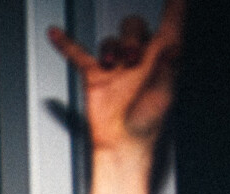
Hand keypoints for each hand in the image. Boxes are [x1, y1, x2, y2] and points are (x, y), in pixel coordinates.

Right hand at [49, 0, 184, 158]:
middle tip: (131, 58)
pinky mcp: (95, 77)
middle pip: (133, 26)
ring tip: (111, 65)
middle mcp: (141, 59)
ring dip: (110, 48)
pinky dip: (66, 43)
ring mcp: (116, 67)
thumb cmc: (149, 121)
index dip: (174, 3)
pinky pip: (79, 55)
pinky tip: (56, 32)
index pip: (172, 19)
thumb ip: (169, 52)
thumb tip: (174, 26)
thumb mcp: (166, 80)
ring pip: (109, 40)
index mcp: (164, 56)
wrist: (122, 144)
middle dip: (130, 38)